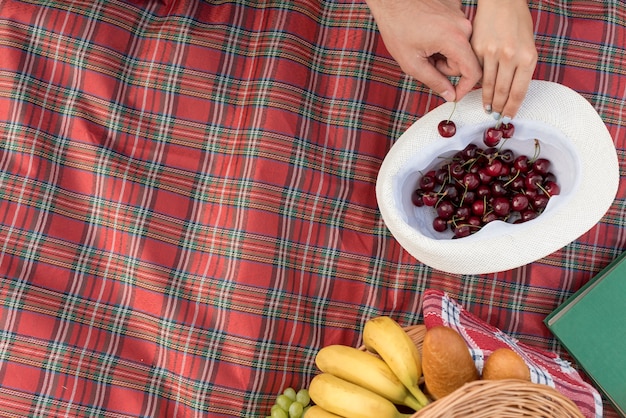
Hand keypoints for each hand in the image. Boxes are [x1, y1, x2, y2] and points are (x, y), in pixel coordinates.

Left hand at [366, 0, 481, 102]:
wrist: (391, 0)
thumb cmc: (397, 26)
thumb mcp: (412, 63)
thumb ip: (434, 82)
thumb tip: (450, 95)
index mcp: (454, 39)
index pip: (473, 72)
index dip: (465, 88)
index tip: (456, 94)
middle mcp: (463, 25)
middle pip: (464, 60)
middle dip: (445, 66)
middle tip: (426, 60)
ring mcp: (460, 15)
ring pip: (459, 47)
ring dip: (443, 53)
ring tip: (424, 45)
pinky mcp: (456, 9)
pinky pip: (455, 33)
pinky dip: (442, 38)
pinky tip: (427, 33)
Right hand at [471, 0, 536, 118]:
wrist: (502, 1)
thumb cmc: (518, 22)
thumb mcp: (528, 46)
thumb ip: (521, 68)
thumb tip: (511, 92)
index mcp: (528, 57)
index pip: (519, 92)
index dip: (512, 108)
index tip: (508, 117)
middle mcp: (510, 56)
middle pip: (502, 92)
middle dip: (499, 107)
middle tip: (495, 117)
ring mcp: (492, 53)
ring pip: (487, 85)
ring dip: (487, 100)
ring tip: (487, 109)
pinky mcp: (477, 49)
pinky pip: (477, 72)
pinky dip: (477, 84)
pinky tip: (477, 91)